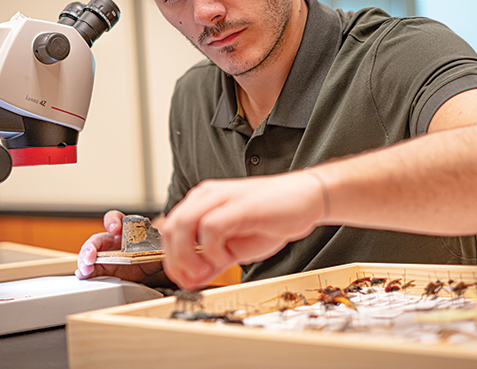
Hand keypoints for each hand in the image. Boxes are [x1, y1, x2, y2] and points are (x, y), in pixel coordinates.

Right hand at [75, 210, 163, 283]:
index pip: (114, 218)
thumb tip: (169, 243)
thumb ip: (161, 242)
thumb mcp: (159, 245)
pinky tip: (83, 275)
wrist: (154, 265)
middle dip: (91, 247)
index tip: (115, 229)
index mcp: (125, 229)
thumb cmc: (154, 250)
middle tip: (91, 256)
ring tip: (85, 269)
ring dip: (85, 261)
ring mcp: (106, 255)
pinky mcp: (105, 269)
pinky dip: (86, 273)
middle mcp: (112, 240)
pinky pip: (92, 269)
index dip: (112, 222)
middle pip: (97, 240)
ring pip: (90, 255)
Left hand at [161, 170, 324, 288]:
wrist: (306, 199)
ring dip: (187, 254)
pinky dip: (211, 248)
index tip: (181, 279)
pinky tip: (224, 257)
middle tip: (190, 278)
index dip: (171, 259)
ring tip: (203, 271)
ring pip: (183, 223)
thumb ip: (212, 262)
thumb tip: (191, 279)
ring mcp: (222, 198)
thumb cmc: (274, 216)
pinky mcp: (238, 205)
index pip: (170, 229)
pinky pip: (211, 226)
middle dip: (175, 260)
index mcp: (203, 202)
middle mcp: (208, 196)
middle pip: (171, 226)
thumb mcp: (236, 247)